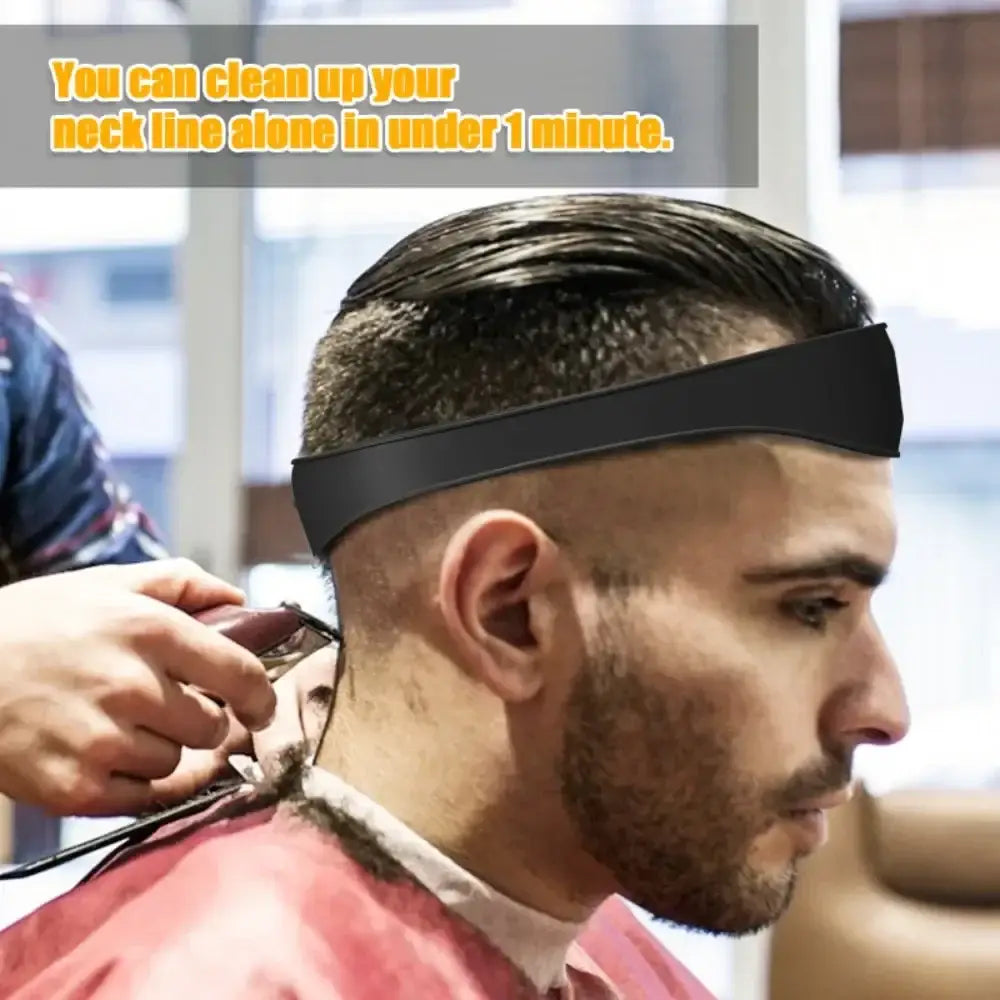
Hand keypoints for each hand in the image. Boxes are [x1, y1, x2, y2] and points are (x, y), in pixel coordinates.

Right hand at [0, 558, 275, 815]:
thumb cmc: (31, 622)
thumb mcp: (106, 584)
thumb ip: (181, 583)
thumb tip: (239, 599)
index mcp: (151, 631)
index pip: (241, 674)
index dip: (260, 695)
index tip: (260, 705)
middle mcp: (134, 687)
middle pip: (213, 726)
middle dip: (203, 720)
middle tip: (173, 709)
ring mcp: (104, 741)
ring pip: (178, 762)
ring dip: (164, 749)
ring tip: (122, 726)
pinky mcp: (76, 788)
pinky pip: (144, 799)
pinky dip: (138, 783)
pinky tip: (112, 758)